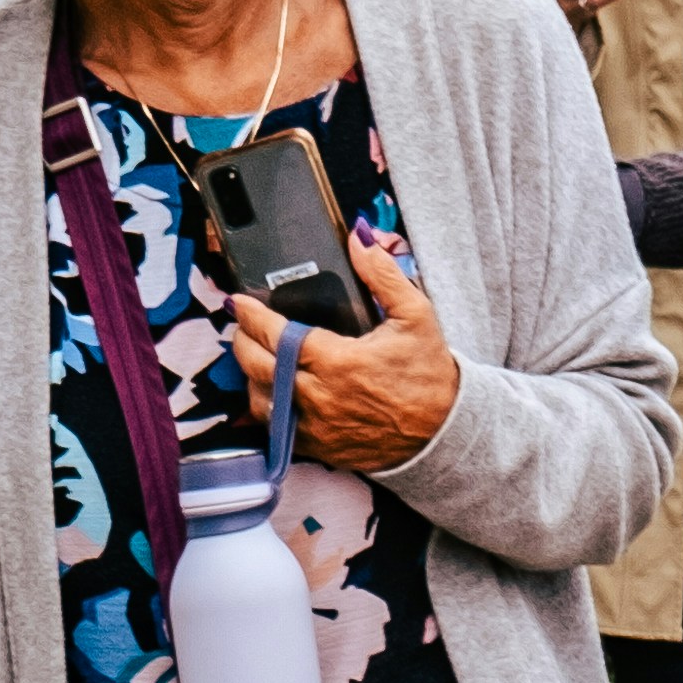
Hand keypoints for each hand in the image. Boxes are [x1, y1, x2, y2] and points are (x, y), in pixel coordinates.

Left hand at [234, 231, 462, 471]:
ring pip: (259, 399)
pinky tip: (273, 389)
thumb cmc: (428, 373)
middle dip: (243, 340)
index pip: (276, 334)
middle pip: (257, 365)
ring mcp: (315, 426)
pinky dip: (268, 406)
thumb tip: (360, 235)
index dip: (251, 315)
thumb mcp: (415, 315)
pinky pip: (275, 427)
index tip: (239, 302)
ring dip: (251, 375)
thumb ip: (383, 274)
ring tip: (257, 355)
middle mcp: (319, 396)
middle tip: (243, 324)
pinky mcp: (317, 447)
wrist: (443, 431)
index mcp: (338, 361)